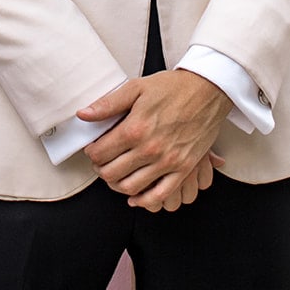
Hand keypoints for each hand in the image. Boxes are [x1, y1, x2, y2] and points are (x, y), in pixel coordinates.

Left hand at [78, 70, 230, 211]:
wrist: (206, 90)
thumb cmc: (171, 87)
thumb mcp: (136, 87)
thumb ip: (108, 104)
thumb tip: (83, 115)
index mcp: (135, 128)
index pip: (101, 152)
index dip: (91, 153)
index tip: (92, 150)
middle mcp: (150, 149)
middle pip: (112, 173)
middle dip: (101, 170)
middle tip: (101, 163)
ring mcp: (168, 162)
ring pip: (132, 187)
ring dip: (118, 185)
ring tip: (116, 175)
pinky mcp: (184, 169)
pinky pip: (161, 196)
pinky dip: (144, 201)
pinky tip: (136, 196)